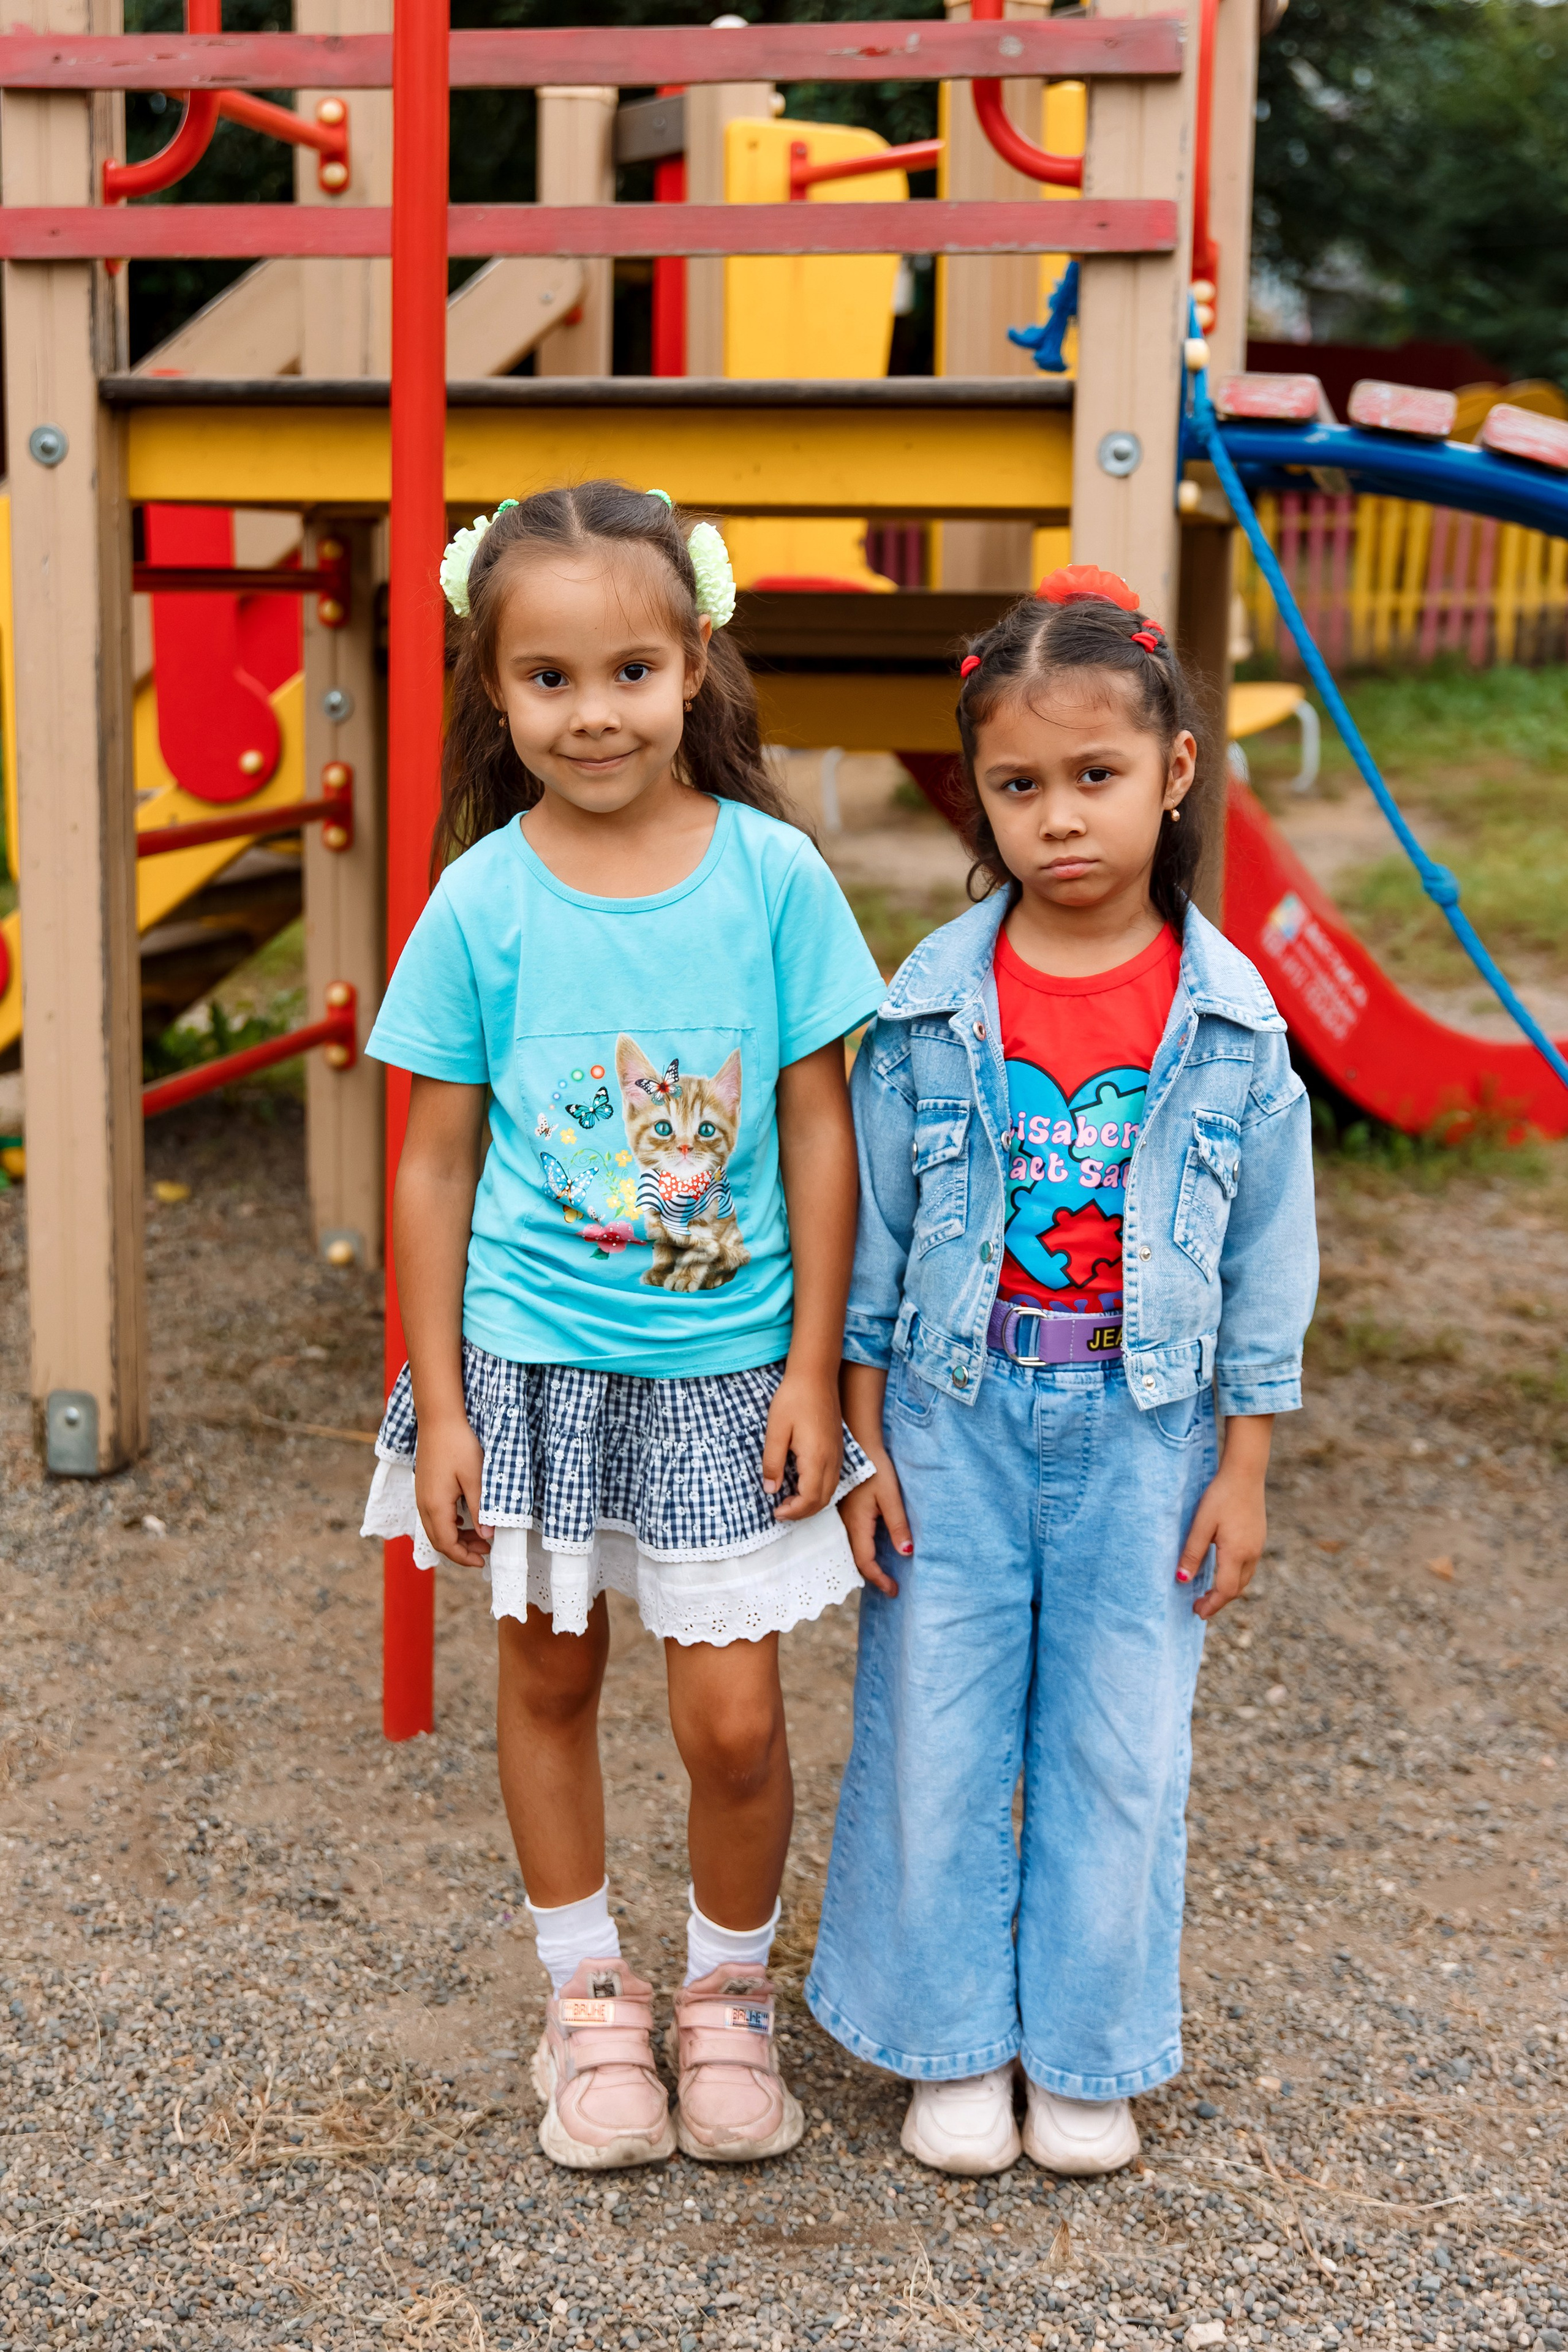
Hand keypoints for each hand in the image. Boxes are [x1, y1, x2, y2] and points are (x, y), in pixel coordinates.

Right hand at [413, 1410, 492, 1567]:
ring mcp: (422, 1496)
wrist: (439, 1419)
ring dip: (457, 1538)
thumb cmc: (459, 1445)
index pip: (447, 1545)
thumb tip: (487, 1537)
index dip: (464, 1558)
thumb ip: (480, 1509)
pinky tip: (466, 1519)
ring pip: (436, 1529)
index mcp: (435, 1506)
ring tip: (481, 1536)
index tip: (484, 1561)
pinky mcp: (425, 1488)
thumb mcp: (475, 1478)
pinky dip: (450, 1525)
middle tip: (487, 1551)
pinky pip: (434, 1516)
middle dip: (462, 1551)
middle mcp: (424, 1505)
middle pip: (439, 1541)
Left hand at [763, 1369, 843, 1521]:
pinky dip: (818, 1491)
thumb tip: (771, 1490)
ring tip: (789, 1501)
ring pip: (830, 1491)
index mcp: (817, 1458)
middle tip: (780, 1511)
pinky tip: (801, 1484)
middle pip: (822, 1500)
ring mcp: (838, 1454)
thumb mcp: (775, 1431)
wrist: (816, 1375)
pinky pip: (832, 1479)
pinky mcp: (837, 1448)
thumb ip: (772, 1463)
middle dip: (802, 1512)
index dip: (793, 1512)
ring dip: (811, 1502)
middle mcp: (832, 1460)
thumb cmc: (793, 1399)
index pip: (809, 1499)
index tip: (775, 1512)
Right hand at [839, 1453, 908, 1597]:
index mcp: (857, 1524)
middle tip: (889, 1585)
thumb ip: (898, 1525)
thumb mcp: (890, 1497)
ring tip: (881, 1573)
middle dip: (872, 1576)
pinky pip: (849, 1538)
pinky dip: (861, 1551)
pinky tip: (870, 1549)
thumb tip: (906, 1552)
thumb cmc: (875, 1468)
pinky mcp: (843, 1511)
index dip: (880, 1579)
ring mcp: (842, 1518)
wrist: (857, 1444)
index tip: (894, 1590)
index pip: (866, 1562)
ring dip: (866, 1564)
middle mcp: (845, 1525)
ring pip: (851, 1550)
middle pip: (856, 1560)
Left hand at [1177, 1412, 1271, 1620]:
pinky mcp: (1258, 1537)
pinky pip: (1248, 1566)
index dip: (1212, 1604)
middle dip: (1219, 1601)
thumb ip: (1192, 1553)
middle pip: (1236, 1588)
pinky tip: (1222, 1571)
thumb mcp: (1201, 1525)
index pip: (1225, 1590)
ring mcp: (1258, 1546)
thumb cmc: (1221, 1496)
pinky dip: (1235, 1576)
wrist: (1245, 1473)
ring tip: (1210, 1593)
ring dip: (1228, 1590)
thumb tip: (1182, 1580)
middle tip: (1200, 1606)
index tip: (1197, 1612)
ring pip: (1244, 1578)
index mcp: (1236, 1553)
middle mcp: (1251, 1554)